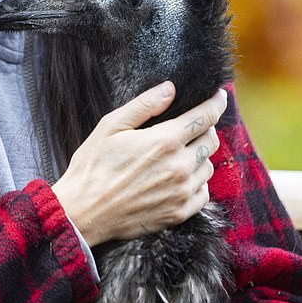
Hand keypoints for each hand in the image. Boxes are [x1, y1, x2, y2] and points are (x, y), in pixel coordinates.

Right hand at [52, 83, 226, 246]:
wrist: (83, 212)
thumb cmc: (93, 165)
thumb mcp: (111, 126)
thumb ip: (145, 105)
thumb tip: (171, 89)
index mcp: (164, 141)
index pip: (205, 117)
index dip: (216, 103)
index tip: (219, 96)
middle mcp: (179, 167)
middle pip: (211, 140)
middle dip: (205, 129)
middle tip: (189, 127)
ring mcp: (181, 192)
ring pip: (208, 166)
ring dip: (199, 157)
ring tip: (177, 155)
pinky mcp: (179, 213)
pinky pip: (203, 192)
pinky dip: (196, 182)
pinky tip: (177, 179)